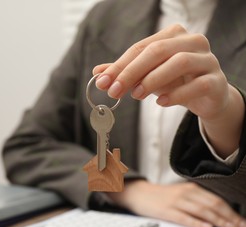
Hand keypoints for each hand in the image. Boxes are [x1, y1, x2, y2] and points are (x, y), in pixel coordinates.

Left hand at [93, 24, 243, 157]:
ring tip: (136, 95)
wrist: (208, 97)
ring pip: (179, 62)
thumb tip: (98, 73)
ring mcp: (207, 60)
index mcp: (173, 35)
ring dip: (152, 80)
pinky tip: (160, 102)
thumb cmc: (176, 81)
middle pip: (157, 50)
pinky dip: (176, 94)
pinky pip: (197, 85)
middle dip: (131, 71)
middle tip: (114, 91)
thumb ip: (125, 73)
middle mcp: (192, 41)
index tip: (103, 82)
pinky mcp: (216, 81)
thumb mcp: (147, 76)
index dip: (120, 65)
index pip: (141, 47)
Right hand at [107, 180, 245, 226]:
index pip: (216, 200)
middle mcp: (185, 193)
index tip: (242, 222)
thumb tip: (220, 214)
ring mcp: (176, 201)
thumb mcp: (182, 194)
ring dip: (218, 220)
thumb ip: (198, 201)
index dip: (231, 212)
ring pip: (202, 211)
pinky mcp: (167, 211)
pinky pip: (184, 217)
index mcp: (191, 188)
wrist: (139, 193)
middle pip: (212, 205)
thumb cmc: (162, 196)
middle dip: (229, 217)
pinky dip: (197, 223)